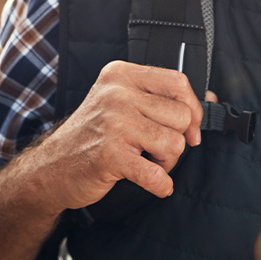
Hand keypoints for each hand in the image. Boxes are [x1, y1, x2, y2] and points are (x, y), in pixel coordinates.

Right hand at [34, 61, 205, 211]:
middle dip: (178, 138)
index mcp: (122, 75)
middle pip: (180, 115)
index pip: (177, 82)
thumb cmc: (93, 133)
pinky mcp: (111, 155)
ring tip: (149, 161)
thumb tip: (210, 99)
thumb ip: (162, 97)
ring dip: (168, 161)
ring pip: (174, 143)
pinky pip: (157, 174)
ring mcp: (114, 123)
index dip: (193, 106)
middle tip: (158, 148)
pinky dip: (162, 184)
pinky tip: (156, 183)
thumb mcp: (122, 101)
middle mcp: (118, 94)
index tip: (193, 126)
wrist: (50, 168)